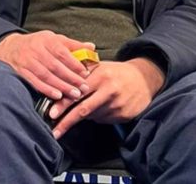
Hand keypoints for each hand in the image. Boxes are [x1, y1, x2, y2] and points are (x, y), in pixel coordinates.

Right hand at [0, 31, 95, 100]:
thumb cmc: (37, 44)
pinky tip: (57, 96)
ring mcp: (27, 61)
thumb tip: (92, 47)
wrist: (10, 48)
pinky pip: (35, 82)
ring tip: (74, 95)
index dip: (74, 63)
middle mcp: (36, 49)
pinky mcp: (21, 72)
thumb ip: (73, 45)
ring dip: (61, 86)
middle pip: (55, 66)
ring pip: (46, 75)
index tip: (86, 73)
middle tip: (84, 88)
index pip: (62, 52)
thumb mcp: (54, 39)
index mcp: (47, 40)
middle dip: (71, 78)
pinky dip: (46, 89)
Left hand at [48, 58, 164, 137]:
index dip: (63, 104)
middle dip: (67, 121)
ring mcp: (117, 105)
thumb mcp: (99, 66)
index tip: (51, 113)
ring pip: (93, 116)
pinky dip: (97, 116)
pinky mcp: (124, 115)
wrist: (144, 79)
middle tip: (54, 130)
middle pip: (83, 109)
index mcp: (100, 76)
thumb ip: (81, 72)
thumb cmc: (116, 72)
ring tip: (89, 104)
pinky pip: (103, 120)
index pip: (77, 92)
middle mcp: (109, 90)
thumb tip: (59, 81)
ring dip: (85, 115)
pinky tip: (102, 107)